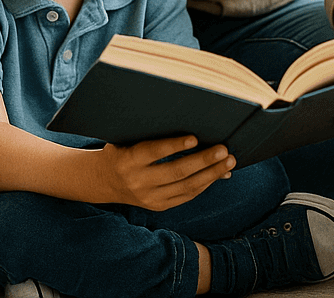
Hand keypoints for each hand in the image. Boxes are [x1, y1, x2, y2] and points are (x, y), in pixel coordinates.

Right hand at [96, 135, 234, 209]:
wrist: (104, 181)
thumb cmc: (121, 148)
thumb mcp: (125, 137)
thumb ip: (149, 131)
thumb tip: (186, 126)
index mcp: (127, 160)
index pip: (153, 152)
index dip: (174, 145)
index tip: (194, 138)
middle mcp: (138, 182)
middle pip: (175, 172)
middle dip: (203, 161)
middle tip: (224, 149)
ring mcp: (148, 198)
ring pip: (185, 187)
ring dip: (211, 174)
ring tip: (229, 162)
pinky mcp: (158, 206)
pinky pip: (186, 196)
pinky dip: (204, 184)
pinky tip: (219, 174)